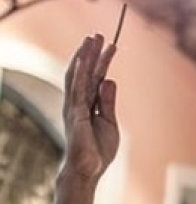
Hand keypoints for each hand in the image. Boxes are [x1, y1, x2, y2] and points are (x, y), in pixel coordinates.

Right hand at [62, 34, 119, 180]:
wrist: (88, 169)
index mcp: (88, 104)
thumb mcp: (109, 122)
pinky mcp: (75, 114)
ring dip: (85, 57)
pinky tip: (85, 60)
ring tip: (91, 39)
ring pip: (79, 76)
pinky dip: (81, 74)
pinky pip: (78, 90)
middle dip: (91, 52)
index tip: (111, 45)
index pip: (96, 77)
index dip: (102, 61)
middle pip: (85, 72)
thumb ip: (108, 101)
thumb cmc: (98, 149)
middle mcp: (78, 102)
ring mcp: (75, 107)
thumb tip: (109, 80)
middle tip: (97, 34)